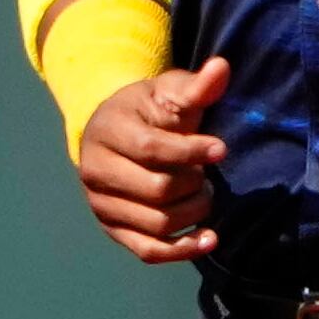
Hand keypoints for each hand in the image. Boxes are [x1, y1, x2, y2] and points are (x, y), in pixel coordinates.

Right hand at [77, 56, 230, 264]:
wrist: (116, 134)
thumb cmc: (148, 111)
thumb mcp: (168, 91)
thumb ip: (196, 85)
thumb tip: (222, 68)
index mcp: (107, 132)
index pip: (152, 149)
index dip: (191, 151)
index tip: (221, 149)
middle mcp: (96, 172)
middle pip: (157, 190)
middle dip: (193, 182)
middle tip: (205, 172)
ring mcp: (102, 205)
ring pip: (158, 223)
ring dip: (193, 211)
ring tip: (202, 191)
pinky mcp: (114, 230)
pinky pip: (148, 251)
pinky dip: (182, 250)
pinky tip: (209, 239)